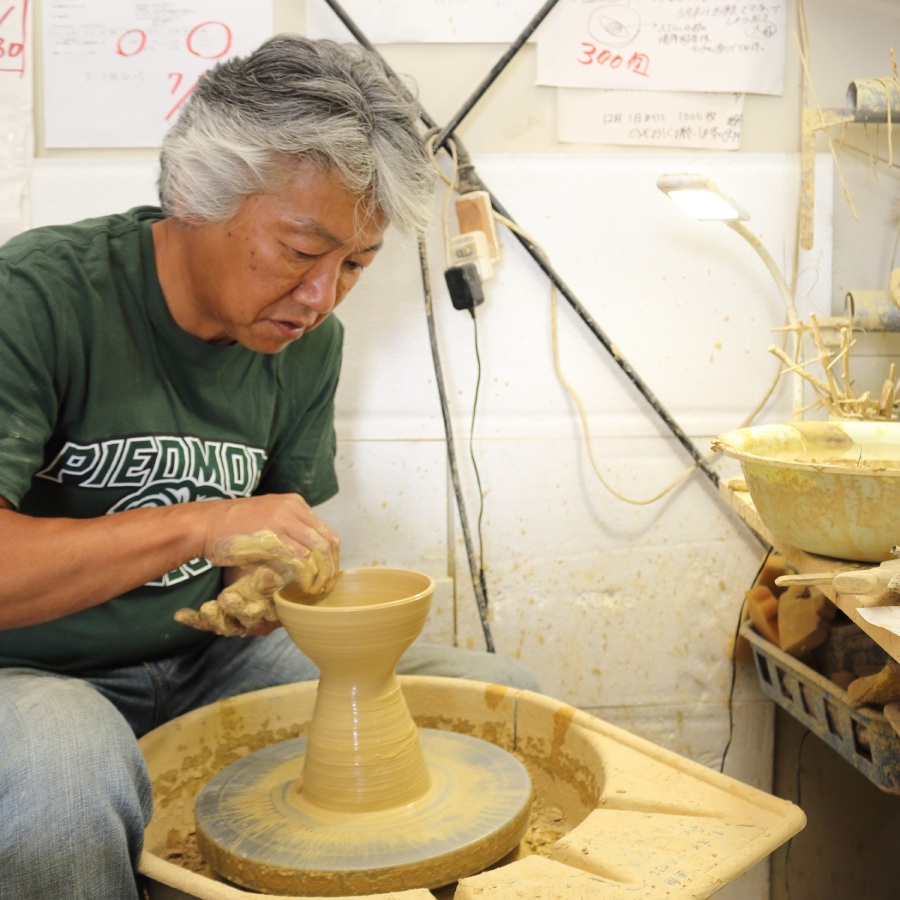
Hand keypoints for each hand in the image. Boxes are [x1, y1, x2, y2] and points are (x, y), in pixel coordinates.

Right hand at [175, 496, 339, 636]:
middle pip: (328, 541)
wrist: (203, 525)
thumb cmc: (231, 528)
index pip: (326, 531)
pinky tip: (302, 587)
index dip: (331, 557)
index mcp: (294, 503)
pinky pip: (300, 559)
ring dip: (321, 574)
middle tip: (326, 586)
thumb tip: (308, 559)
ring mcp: (283, 521)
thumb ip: (289, 534)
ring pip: (319, 550)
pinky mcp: (272, 538)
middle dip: (331, 568)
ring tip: (315, 589)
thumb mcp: (267, 522)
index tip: (326, 574)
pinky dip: (306, 576)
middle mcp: (293, 508)